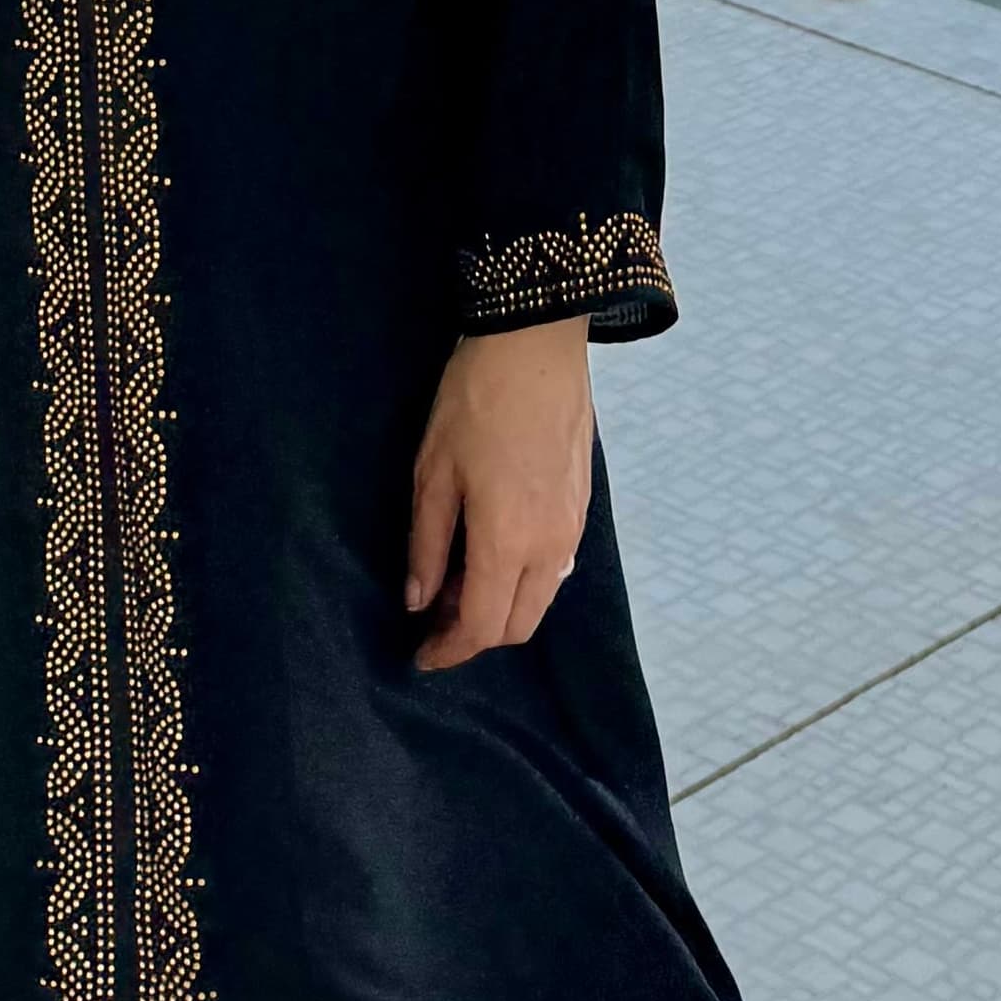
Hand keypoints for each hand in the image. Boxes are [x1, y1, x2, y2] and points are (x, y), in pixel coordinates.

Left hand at [404, 320, 595, 668]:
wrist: (537, 344)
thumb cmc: (474, 402)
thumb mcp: (432, 472)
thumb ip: (425, 544)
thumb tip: (418, 600)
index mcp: (506, 543)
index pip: (480, 627)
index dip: (448, 651)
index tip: (420, 655)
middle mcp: (549, 548)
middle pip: (517, 625)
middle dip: (474, 634)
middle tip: (434, 612)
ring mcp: (572, 528)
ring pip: (540, 599)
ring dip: (501, 606)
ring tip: (459, 576)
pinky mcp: (583, 506)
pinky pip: (555, 568)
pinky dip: (524, 579)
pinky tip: (494, 548)